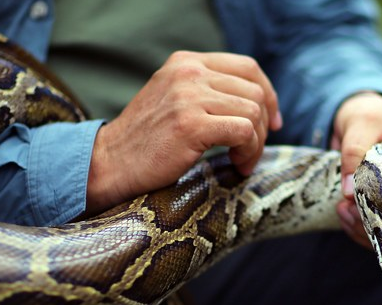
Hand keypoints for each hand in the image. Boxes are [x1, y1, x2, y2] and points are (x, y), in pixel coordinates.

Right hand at [86, 51, 281, 213]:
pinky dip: (248, 152)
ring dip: (255, 143)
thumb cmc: (144, 142)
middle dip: (262, 126)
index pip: (248, 67)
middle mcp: (189, 72)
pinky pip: (244, 132)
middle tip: (250, 152)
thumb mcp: (173, 100)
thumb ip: (206, 92)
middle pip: (255, 91)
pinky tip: (236, 165)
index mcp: (186, 62)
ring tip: (241, 161)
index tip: (272, 123)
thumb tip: (256, 103)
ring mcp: (189, 97)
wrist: (109, 163)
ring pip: (253, 112)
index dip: (268, 95)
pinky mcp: (190, 124)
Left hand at [330, 92, 381, 247]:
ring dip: (371, 231)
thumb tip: (349, 193)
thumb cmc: (369, 114)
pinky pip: (380, 229)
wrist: (354, 116)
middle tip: (361, 217)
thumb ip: (355, 151)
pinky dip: (360, 230)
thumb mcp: (362, 124)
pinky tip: (342, 214)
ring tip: (345, 212)